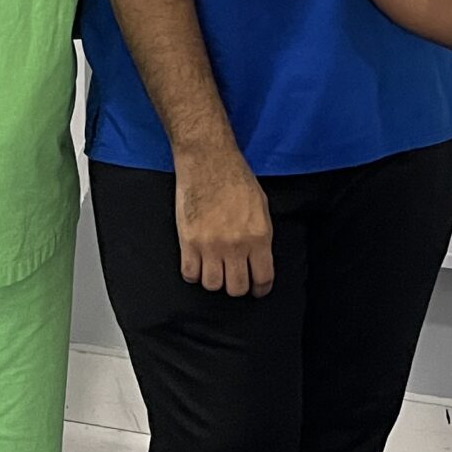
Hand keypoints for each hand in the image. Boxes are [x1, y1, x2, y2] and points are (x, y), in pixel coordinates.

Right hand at [174, 152, 273, 296]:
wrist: (208, 161)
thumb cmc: (236, 178)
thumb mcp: (261, 206)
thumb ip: (261, 235)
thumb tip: (259, 258)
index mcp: (258, 236)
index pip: (263, 278)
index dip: (260, 289)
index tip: (257, 290)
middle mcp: (235, 246)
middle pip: (237, 288)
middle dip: (237, 287)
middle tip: (235, 279)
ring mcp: (210, 245)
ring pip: (213, 285)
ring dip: (215, 280)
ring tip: (215, 269)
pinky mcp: (188, 241)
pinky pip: (190, 274)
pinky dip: (194, 274)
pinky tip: (197, 264)